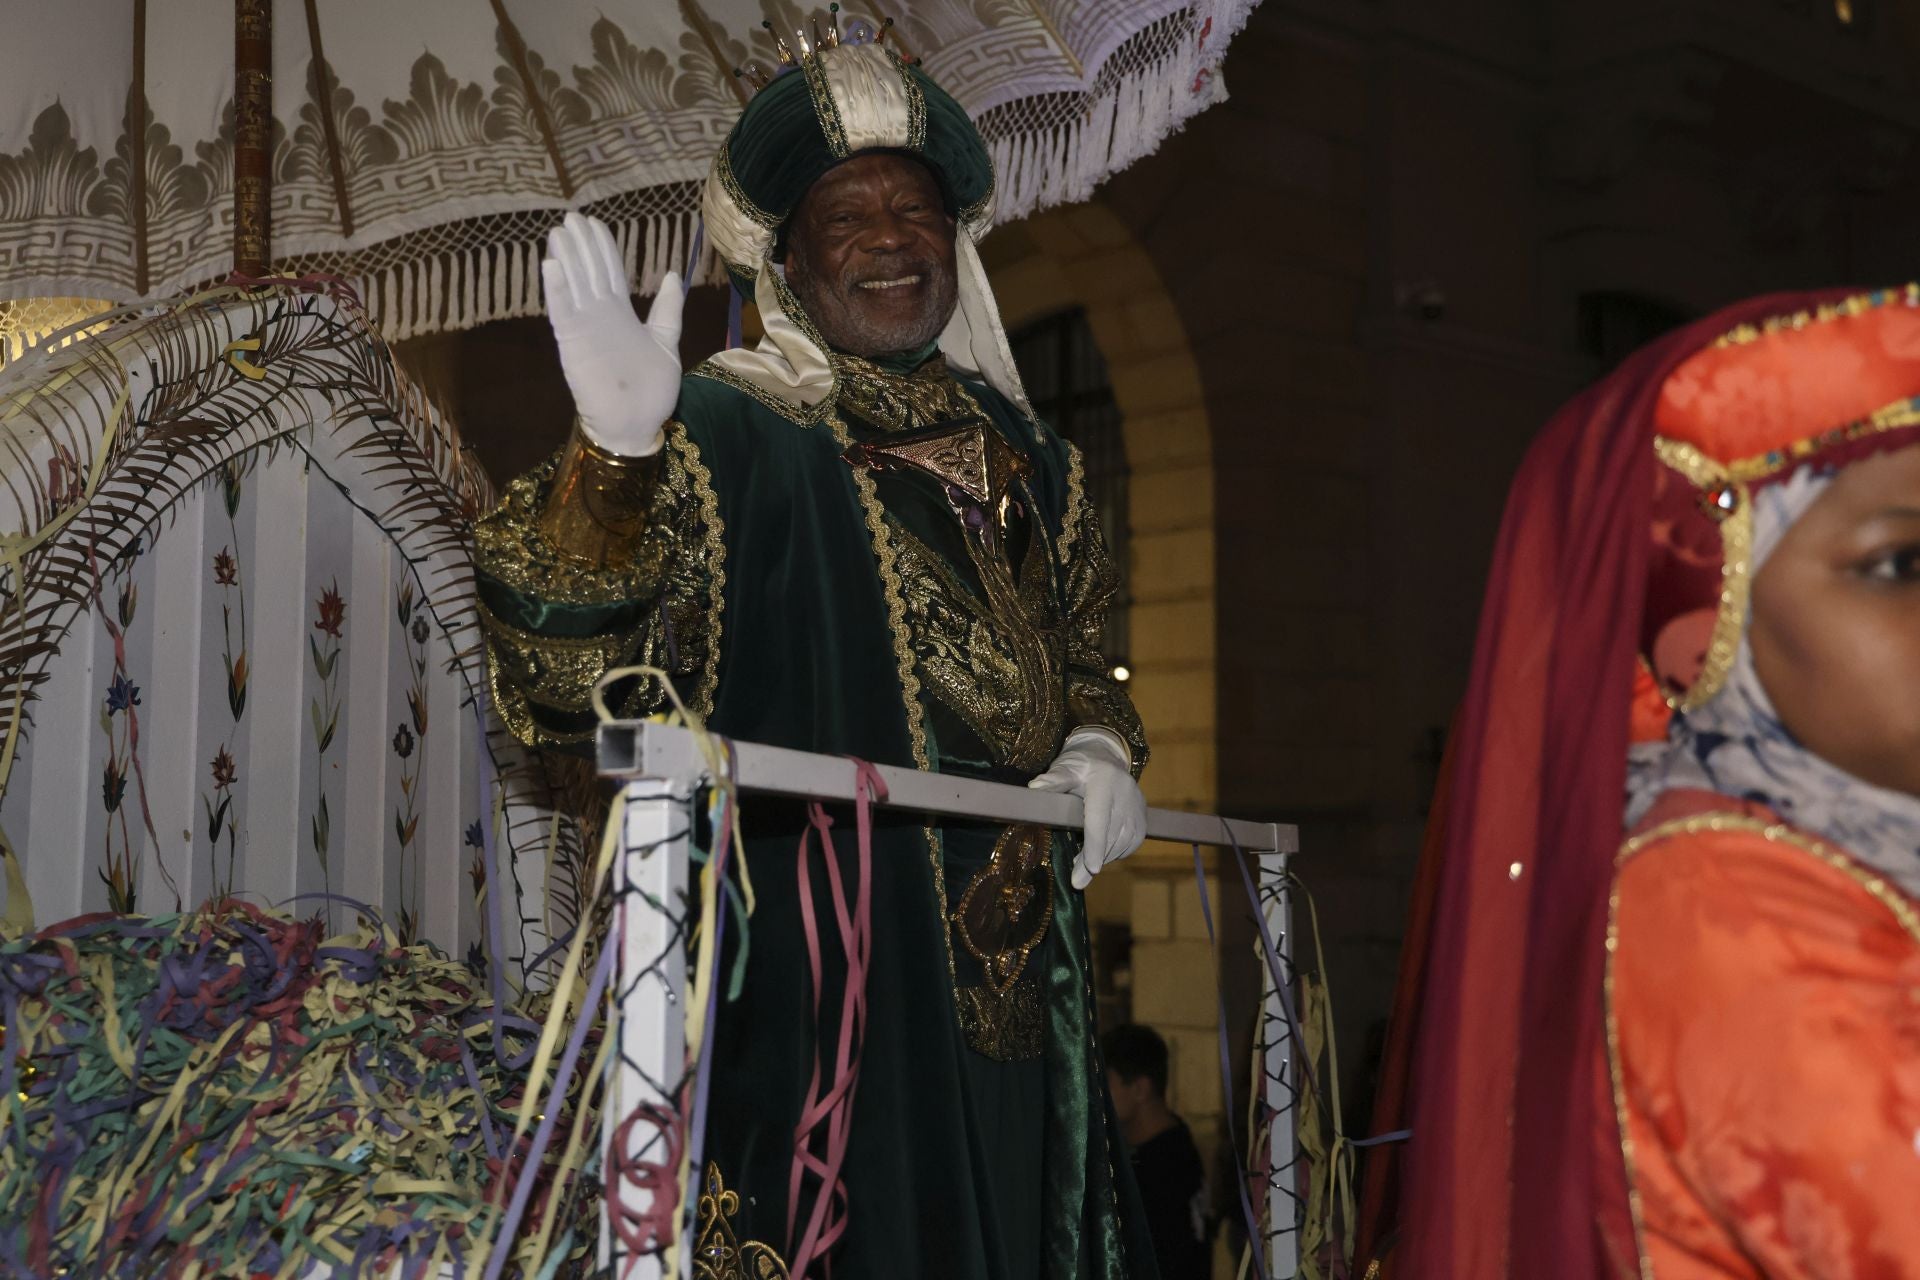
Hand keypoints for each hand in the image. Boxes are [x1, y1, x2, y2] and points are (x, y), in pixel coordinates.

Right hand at [542, 212, 681, 455]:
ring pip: (573, 286)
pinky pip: (562, 313)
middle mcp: (600, 317)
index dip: (601, 246)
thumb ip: (667, 310)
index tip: (593, 222)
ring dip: (565, 259)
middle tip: (571, 217)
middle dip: (581, 244)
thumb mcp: (666, 342)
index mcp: (621, 314)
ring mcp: (586, 329)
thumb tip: (673, 275)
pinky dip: (556, 290)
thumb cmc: (652, 390)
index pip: (609, 271)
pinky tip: (550, 265)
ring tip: (558, 233)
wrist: (638, 426)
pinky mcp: (574, 345)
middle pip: (588, 271)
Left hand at [1028, 728, 1145, 889]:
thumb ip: (1053, 780)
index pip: (1100, 819)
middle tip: (1077, 882)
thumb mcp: (1065, 767)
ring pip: (1124, 841)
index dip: (1095, 845)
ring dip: (1105, 857)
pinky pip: (1133, 841)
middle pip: (1112, 835)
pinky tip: (1102, 855)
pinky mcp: (1143, 814)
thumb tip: (1035, 787)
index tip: (1091, 869)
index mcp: (1104, 781)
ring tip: (1084, 866)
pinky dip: (1118, 852)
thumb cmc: (1080, 765)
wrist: (1106, 757)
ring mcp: (1137, 804)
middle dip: (1094, 860)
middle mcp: (1126, 792)